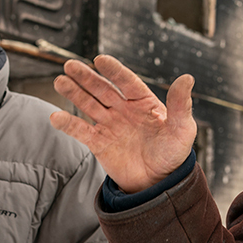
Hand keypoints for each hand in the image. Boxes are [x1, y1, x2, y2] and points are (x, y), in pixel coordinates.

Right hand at [50, 55, 196, 192]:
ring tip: (60, 81)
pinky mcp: (99, 143)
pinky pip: (81, 131)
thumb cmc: (173, 153)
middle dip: (86, 77)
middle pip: (102, 89)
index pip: (126, 82)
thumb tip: (188, 77)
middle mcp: (124, 109)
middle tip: (69, 65)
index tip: (100, 59)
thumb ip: (181, 105)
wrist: (159, 183)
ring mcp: (110, 125)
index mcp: (143, 102)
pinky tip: (55, 116)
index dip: (114, 71)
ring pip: (88, 105)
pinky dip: (68, 124)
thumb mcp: (182, 129)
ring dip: (74, 93)